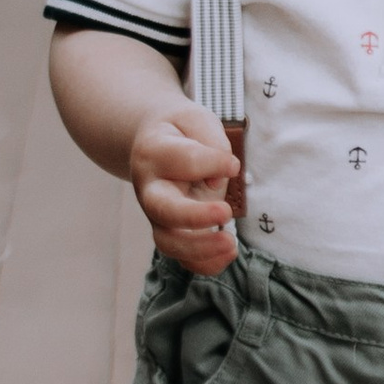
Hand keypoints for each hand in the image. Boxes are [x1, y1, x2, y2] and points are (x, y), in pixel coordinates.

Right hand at [129, 100, 244, 276]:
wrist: (154, 144)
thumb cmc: (181, 131)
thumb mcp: (196, 120)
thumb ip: (211, 142)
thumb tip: (217, 180)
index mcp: (154, 152)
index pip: (183, 160)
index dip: (212, 162)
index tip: (233, 164)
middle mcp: (150, 188)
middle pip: (163, 210)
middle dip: (194, 217)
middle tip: (226, 212)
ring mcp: (158, 215)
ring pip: (169, 242)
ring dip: (200, 248)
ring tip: (231, 243)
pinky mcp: (171, 232)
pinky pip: (183, 259)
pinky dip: (205, 263)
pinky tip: (228, 253)